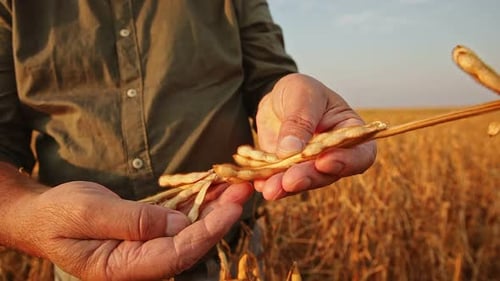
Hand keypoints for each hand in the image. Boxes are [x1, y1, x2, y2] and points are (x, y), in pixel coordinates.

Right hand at [14, 181, 252, 279]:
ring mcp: (145, 250)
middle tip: (244, 190)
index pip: (175, 254)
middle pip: (190, 244)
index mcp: (122, 268)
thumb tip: (180, 224)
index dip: (207, 232)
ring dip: (214, 209)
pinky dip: (198, 205)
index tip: (232, 209)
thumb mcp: (89, 213)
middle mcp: (139, 264)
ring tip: (237, 186)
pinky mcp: (148, 234)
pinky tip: (215, 190)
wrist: (43, 215)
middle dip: (220, 218)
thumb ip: (133, 222)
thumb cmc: (59, 215)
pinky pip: (179, 222)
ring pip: (188, 232)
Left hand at [254, 73, 376, 199]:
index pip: (360, 154)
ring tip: (270, 189)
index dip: (346, 162)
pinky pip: (281, 181)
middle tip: (291, 180)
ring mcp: (311, 167)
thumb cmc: (300, 92)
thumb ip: (299, 120)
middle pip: (328, 174)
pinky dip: (269, 183)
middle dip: (309, 178)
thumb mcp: (301, 95)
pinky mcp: (289, 172)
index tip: (323, 161)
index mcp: (350, 132)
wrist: (277, 100)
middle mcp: (335, 155)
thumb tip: (291, 150)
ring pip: (304, 182)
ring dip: (287, 187)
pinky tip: (258, 183)